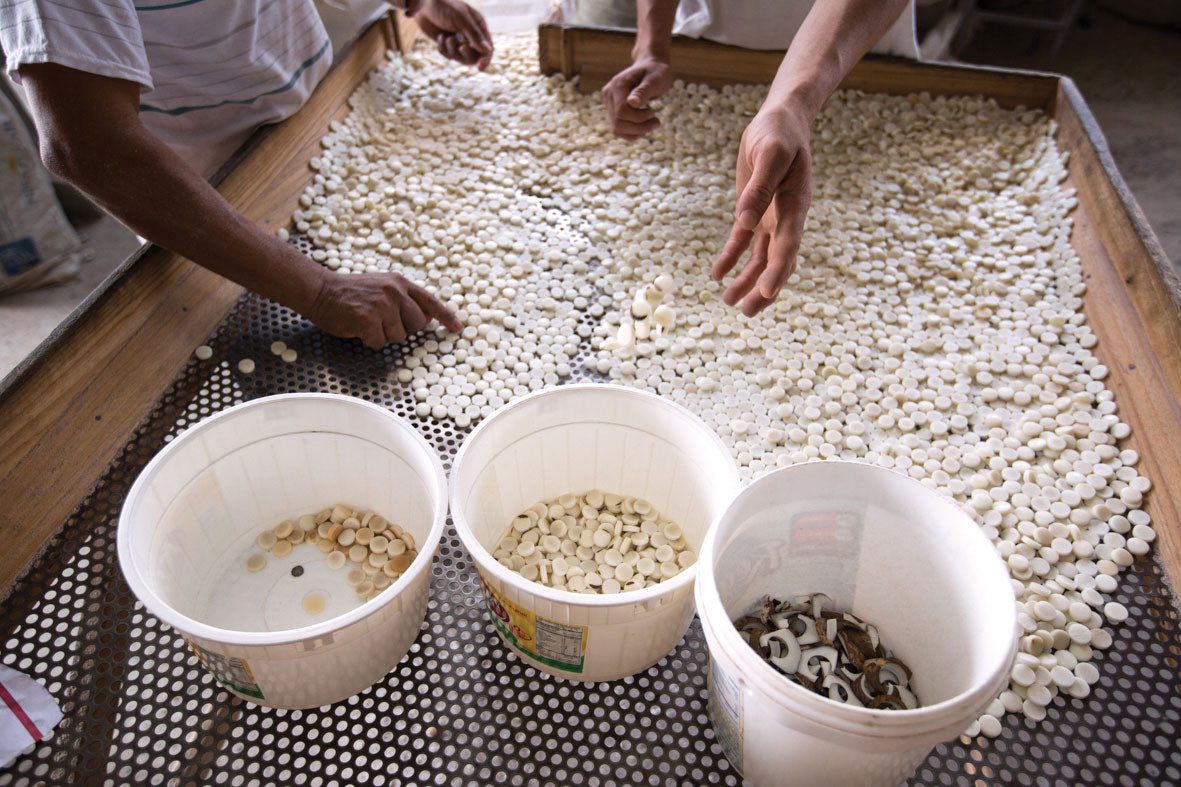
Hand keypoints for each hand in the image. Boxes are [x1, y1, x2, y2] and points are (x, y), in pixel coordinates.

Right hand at [308, 271, 462, 347]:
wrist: (320, 290)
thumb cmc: (350, 292)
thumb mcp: (382, 286)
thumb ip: (404, 299)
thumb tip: (427, 317)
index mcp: (400, 282)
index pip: (430, 301)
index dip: (446, 316)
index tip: (457, 327)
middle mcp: (394, 291)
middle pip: (417, 325)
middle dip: (403, 329)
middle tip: (382, 321)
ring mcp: (382, 305)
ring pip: (398, 336)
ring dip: (383, 335)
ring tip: (367, 321)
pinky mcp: (368, 319)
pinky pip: (379, 342)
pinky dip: (369, 340)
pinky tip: (358, 327)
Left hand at [412, 0, 493, 69]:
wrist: (423, 4)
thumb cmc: (445, 6)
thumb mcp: (461, 19)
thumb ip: (474, 35)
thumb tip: (488, 50)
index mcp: (479, 26)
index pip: (487, 48)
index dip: (485, 59)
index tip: (480, 67)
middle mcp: (471, 35)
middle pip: (475, 56)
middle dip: (467, 55)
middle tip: (460, 48)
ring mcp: (459, 40)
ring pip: (460, 58)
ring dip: (453, 50)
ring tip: (446, 38)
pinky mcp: (447, 44)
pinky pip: (448, 55)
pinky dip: (443, 48)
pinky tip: (439, 36)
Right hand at [601, 56, 672, 138]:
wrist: (651, 67)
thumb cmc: (656, 72)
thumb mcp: (655, 79)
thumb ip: (643, 91)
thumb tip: (632, 103)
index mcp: (617, 85)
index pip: (621, 112)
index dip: (638, 118)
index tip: (654, 113)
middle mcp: (609, 94)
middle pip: (618, 123)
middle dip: (639, 127)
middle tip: (656, 122)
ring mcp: (609, 102)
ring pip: (617, 129)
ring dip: (636, 132)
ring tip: (652, 124)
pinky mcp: (613, 110)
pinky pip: (618, 129)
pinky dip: (632, 133)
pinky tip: (644, 128)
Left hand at [711, 104, 812, 315]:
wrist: (780, 120)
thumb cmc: (778, 133)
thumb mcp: (770, 153)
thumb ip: (760, 188)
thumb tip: (744, 222)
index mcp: (794, 206)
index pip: (788, 245)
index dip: (778, 270)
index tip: (767, 292)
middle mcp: (785, 218)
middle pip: (777, 262)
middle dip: (763, 289)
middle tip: (747, 312)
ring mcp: (770, 217)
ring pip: (760, 258)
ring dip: (747, 281)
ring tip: (729, 301)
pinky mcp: (754, 212)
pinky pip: (743, 242)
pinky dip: (731, 258)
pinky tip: (717, 274)